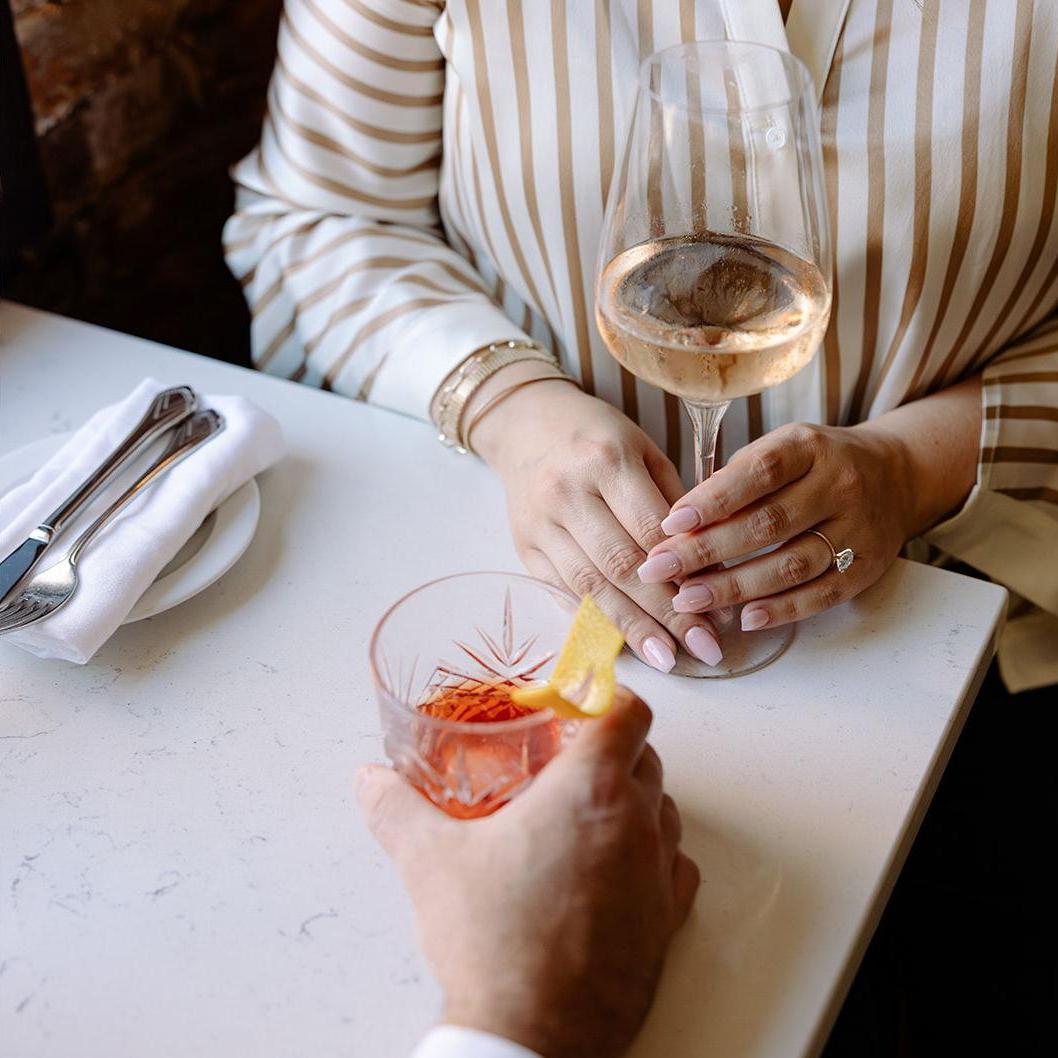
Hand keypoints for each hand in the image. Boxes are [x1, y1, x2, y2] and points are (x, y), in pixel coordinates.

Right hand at [357, 688, 699, 1057]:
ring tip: (590, 817)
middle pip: (647, 757)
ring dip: (636, 801)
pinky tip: (622, 869)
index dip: (608, 700)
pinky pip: (679, 868)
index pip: (628, 713)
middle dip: (613, 750)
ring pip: (666, 810)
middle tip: (568, 765)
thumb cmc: (492, 941)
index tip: (580, 707)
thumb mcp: (429, 862)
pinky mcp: (668, 923)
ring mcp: (659, 874)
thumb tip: (370, 780)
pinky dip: (657, 856)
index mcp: (589, 789)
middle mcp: (636, 822)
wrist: (530, 1037)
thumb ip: (396, 808)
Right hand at [471, 363, 722, 670]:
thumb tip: (710, 572)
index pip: (652, 530)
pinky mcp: (524, 547)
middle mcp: (568, 492)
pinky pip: (564, 590)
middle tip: (705, 648)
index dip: (687, 574)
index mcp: (607, 460)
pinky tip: (627, 642)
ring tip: (668, 658)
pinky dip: (598, 618)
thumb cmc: (597, 435)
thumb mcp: (644, 451)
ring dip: (633, 627)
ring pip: (591, 586)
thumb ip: (675, 507)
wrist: (523, 423)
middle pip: (622, 565)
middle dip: (667, 613)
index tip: (719, 609)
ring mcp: (540, 523)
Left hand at [637, 422, 915, 630]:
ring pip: (791, 564)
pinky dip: (780, 609)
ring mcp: (857, 529)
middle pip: (768, 524)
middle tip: (659, 570)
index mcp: (809, 448)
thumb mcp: (780, 448)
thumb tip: (679, 522)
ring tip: (687, 600)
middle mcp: (839, 486)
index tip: (669, 524)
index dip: (711, 500)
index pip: (757, 473)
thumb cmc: (814, 464)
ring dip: (734, 587)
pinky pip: (821, 595)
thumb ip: (735, 479)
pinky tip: (743, 618)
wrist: (895, 475)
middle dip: (706, 551)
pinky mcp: (866, 568)